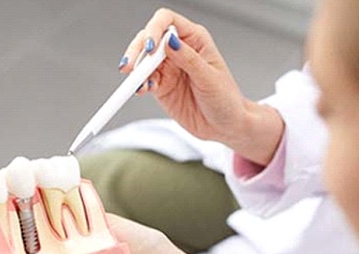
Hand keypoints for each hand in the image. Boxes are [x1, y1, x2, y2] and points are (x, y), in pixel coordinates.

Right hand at [121, 8, 282, 164]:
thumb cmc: (226, 99)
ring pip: (143, 60)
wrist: (224, 126)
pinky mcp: (161, 87)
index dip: (154, 29)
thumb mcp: (209, 78)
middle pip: (149, 39)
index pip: (167, 21)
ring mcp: (168, 69)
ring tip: (136, 82)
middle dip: (138, 51)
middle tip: (132, 67)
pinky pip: (145, 81)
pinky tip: (142, 89)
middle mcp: (179, 50)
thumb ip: (189, 59)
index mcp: (194, 39)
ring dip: (136, 70)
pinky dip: (140, 84)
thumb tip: (170, 41)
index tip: (150, 47)